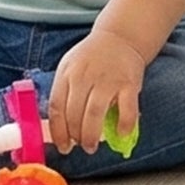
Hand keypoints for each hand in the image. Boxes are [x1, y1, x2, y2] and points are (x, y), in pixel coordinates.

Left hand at [49, 28, 146, 158]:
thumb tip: (61, 128)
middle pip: (74, 114)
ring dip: (92, 136)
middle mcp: (84, 76)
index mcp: (66, 74)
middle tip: (81, 146)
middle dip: (76, 136)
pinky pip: (126, 110)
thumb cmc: (91, 57)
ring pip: (94, 114)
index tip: (63, 146)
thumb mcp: (70, 68)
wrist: (119, 38)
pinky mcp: (129, 83)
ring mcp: (107, 80)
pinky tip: (120, 133)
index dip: (58, 132)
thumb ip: (64, 93)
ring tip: (92, 146)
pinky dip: (124, 125)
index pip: (56, 107)